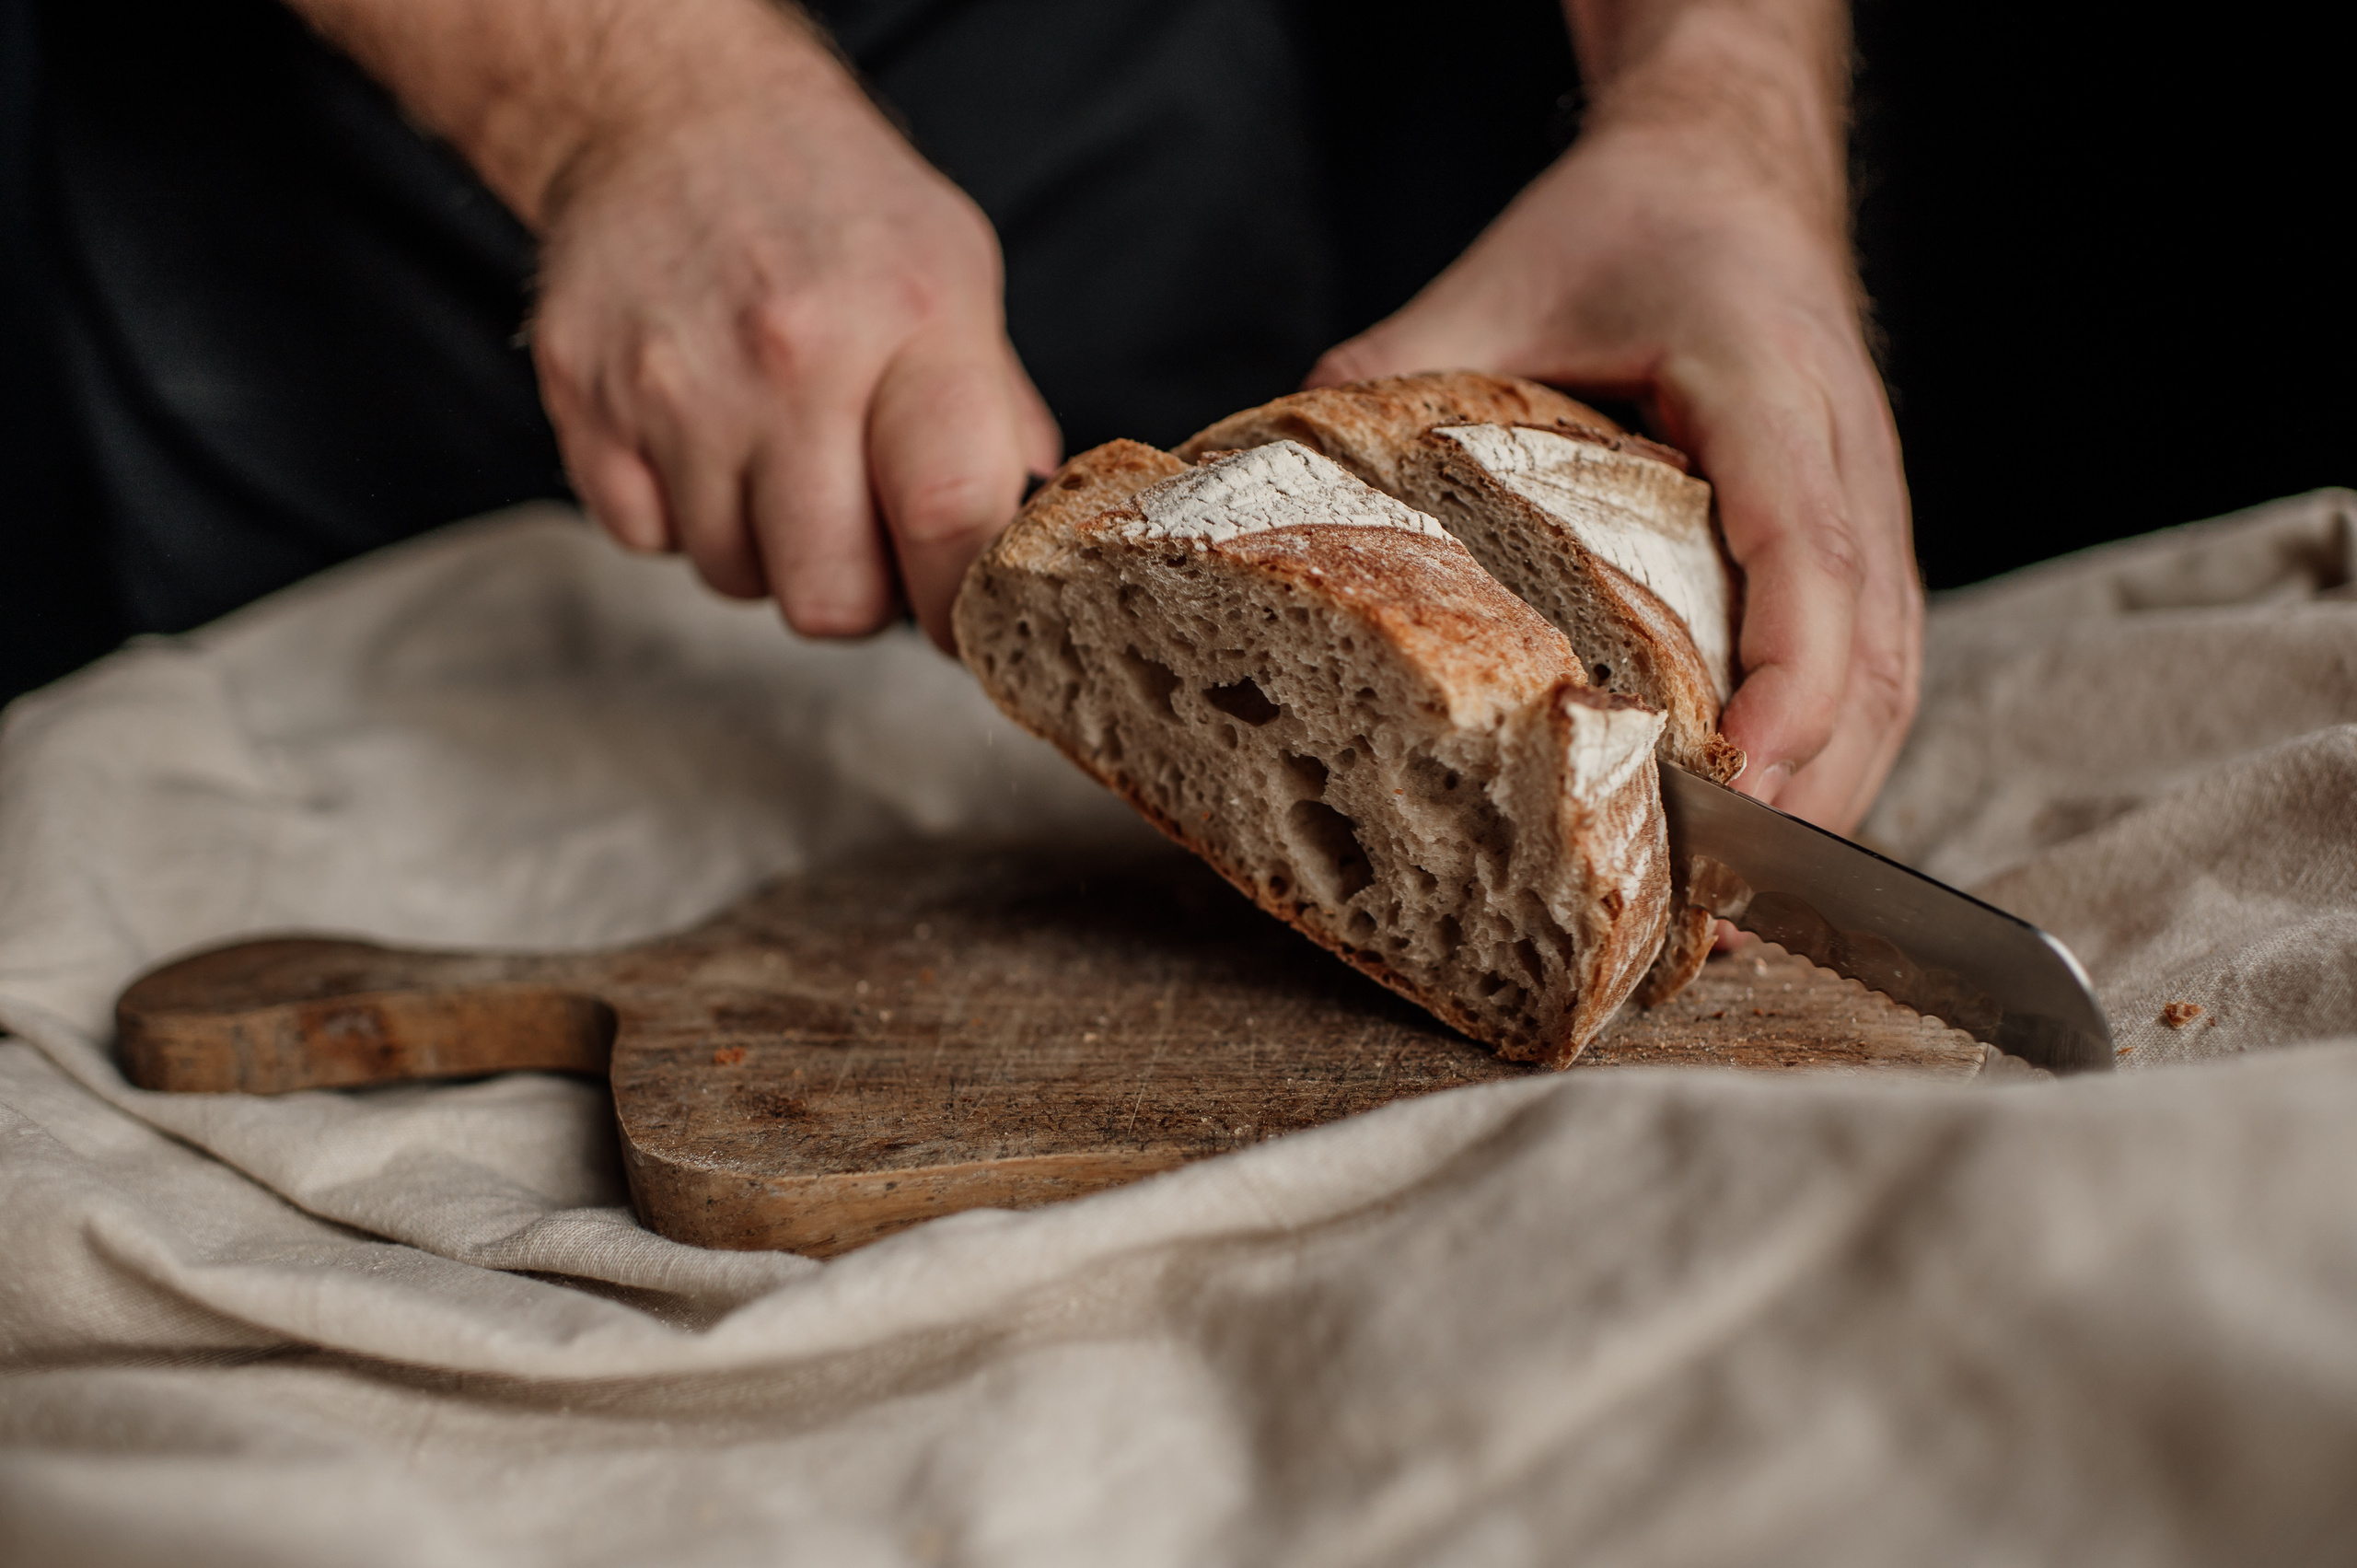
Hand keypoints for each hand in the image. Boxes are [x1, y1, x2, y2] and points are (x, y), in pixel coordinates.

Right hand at [294, 0, 1057, 650]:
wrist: (676, 113)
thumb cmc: (835, 207)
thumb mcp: (958, 274)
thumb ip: (999, 417)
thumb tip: (1023, 539)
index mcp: (912, 321)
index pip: (950, 519)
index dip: (964, 604)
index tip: (969, 619)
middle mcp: (791, 354)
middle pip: (830, 597)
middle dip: (860, 596)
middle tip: (867, 535)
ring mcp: (677, 382)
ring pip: (736, 579)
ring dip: (767, 551)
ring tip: (781, 459)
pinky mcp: (588, 398)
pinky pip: (647, 539)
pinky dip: (682, 517)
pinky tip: (706, 440)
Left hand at [1307, 3, 1919, 832]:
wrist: (1730, 170)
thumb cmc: (1636, 218)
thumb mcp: (1508, 273)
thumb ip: (1406, 365)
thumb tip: (1290, 464)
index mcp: (1766, 384)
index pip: (1806, 549)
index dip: (1788, 681)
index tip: (1739, 783)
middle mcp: (1841, 454)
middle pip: (1870, 649)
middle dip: (1810, 788)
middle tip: (1723, 911)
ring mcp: (1864, 499)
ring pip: (1889, 673)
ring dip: (1832, 794)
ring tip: (1741, 912)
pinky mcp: (1853, 533)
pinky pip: (1873, 660)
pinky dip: (1833, 751)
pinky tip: (1764, 824)